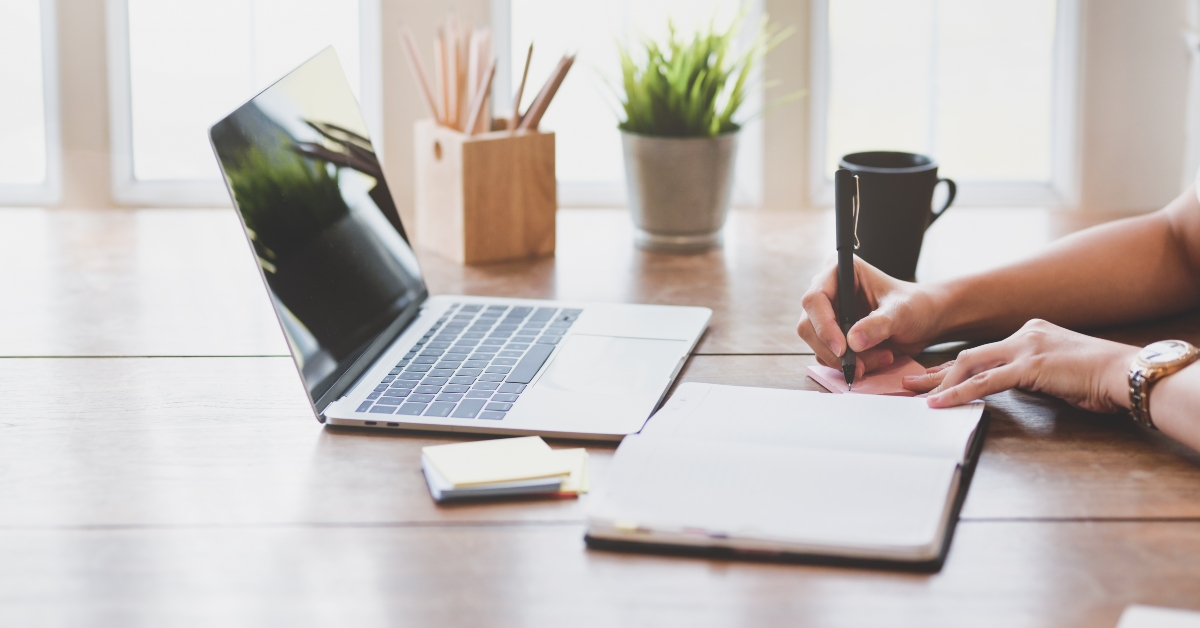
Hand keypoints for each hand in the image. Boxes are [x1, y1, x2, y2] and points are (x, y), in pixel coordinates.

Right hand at [797, 256, 944, 378]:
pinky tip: (875, 360)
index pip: (815, 299)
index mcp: (840, 272)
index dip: (824, 325)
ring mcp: (828, 316)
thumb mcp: (902, 312)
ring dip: (846, 361)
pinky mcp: (832, 336)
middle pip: (808, 325)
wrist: (925, 321)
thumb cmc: (915, 306)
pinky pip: (828, 356)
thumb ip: (879, 324)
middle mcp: (828, 292)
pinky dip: (849, 365)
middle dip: (834, 350)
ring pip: (817, 345)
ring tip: (881, 358)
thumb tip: (853, 342)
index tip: (843, 348)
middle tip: (860, 365)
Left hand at [902, 319, 1138, 411]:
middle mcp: (1024, 334)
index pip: (982, 352)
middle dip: (936, 373)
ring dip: (940, 383)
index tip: (930, 379)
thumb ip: (1033, 376)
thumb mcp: (1059, 373)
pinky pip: (985, 382)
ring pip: (970, 365)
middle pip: (968, 355)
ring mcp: (1026, 347)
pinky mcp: (1030, 365)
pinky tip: (940, 404)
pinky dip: (959, 393)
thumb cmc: (1101, 378)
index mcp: (1031, 333)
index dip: (953, 368)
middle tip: (909, 385)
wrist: (1127, 373)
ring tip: (917, 397)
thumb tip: (1016, 388)